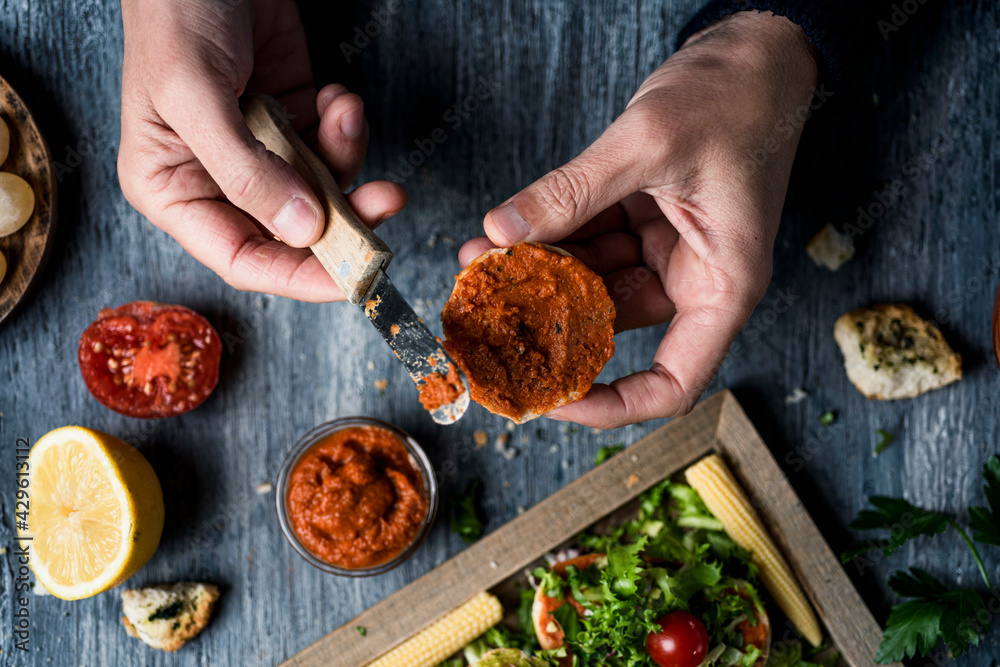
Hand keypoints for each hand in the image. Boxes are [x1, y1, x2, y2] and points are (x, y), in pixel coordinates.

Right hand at [118, 0, 405, 300]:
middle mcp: (217, 180)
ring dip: (346, 156)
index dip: (299, 276)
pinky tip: (335, 95)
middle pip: (292, 233)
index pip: (243, 258)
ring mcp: (259, 151)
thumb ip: (246, 171)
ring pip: (321, 189)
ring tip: (343, 108)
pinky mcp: (291, 119)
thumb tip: (302, 232)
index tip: (351, 277)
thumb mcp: (196, 94)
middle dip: (343, 218)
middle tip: (385, 199)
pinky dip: (344, 126)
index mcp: (173, 189)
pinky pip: (331, 146)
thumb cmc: (174, 13)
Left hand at [459, 12, 817, 427]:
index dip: (611, 405)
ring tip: (478, 260)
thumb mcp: (649, 143)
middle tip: (483, 310)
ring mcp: (665, 251)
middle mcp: (694, 278)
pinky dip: (549, 239)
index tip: (549, 399)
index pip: (672, 382)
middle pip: (611, 328)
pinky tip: (504, 234)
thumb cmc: (735, 97)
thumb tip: (501, 231)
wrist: (756, 50)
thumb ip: (573, 192)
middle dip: (544, 321)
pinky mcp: (644, 221)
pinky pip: (587, 242)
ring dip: (535, 273)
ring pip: (589, 283)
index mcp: (722, 285)